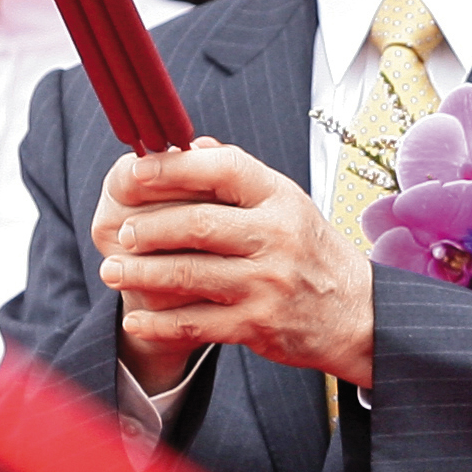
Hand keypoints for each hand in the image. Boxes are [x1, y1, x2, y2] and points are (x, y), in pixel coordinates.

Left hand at [97, 143, 375, 393]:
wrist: (358, 315)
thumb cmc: (312, 252)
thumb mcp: (289, 203)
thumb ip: (239, 176)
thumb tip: (190, 146)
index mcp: (281, 198)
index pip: (222, 169)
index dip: (172, 169)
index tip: (134, 173)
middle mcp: (277, 237)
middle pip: (198, 224)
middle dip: (148, 228)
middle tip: (121, 233)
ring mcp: (268, 283)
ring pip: (189, 275)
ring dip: (141, 274)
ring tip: (112, 271)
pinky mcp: (258, 325)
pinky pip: (196, 323)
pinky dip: (159, 323)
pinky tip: (135, 319)